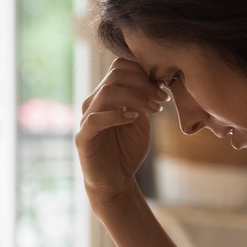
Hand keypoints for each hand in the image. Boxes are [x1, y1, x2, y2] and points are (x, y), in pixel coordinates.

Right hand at [76, 58, 168, 203]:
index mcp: (108, 95)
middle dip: (144, 84)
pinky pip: (95, 119)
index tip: (163, 87)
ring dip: (136, 97)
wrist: (116, 180)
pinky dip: (117, 115)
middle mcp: (95, 102)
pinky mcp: (83, 137)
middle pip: (116, 75)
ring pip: (108, 92)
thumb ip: (144, 100)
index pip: (120, 67)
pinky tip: (134, 118)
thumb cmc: (128, 148)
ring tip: (154, 109)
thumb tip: (158, 80)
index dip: (143, 72)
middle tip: (162, 98)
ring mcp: (87, 118)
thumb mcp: (142, 120)